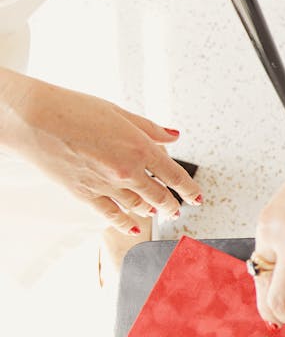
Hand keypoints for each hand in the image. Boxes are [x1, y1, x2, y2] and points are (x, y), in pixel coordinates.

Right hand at [3, 74, 200, 232]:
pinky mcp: (85, 194)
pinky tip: (135, 227)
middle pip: (160, 196)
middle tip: (177, 209)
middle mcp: (127, 172)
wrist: (34, 117)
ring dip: (151, 211)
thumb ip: (150, 129)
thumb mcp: (120, 113)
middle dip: (172, 205)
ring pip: (138, 207)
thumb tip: (173, 136)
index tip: (197, 197)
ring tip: (157, 212)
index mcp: (141, 149)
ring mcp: (106, 186)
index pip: (175, 176)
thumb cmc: (74, 108)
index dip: (189, 190)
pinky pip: (112, 215)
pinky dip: (126, 223)